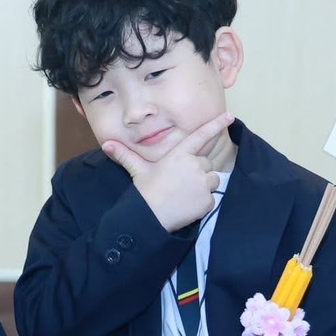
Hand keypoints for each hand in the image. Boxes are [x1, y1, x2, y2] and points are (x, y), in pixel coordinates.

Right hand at [103, 112, 234, 232]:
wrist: (151, 218)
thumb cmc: (145, 193)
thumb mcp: (137, 171)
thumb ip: (126, 155)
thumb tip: (106, 144)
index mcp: (179, 155)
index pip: (201, 136)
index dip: (216, 124)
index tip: (229, 116)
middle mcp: (194, 165)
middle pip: (205, 163)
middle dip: (197, 171)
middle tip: (180, 183)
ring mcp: (202, 183)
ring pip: (212, 179)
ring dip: (202, 185)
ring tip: (184, 194)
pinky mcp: (208, 200)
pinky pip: (211, 198)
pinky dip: (202, 202)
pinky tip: (187, 205)